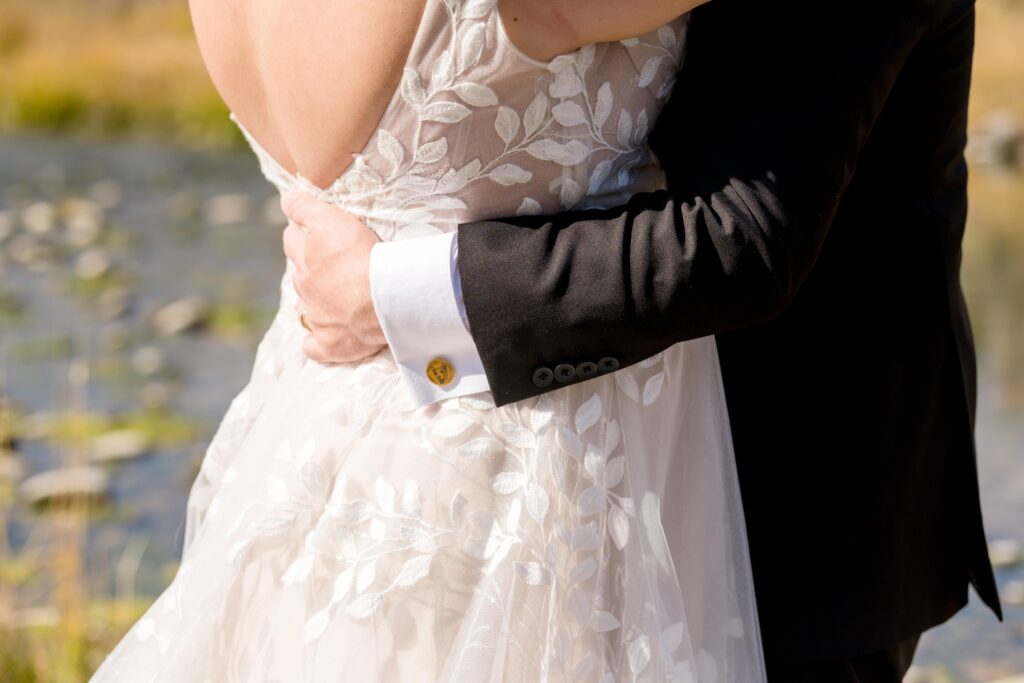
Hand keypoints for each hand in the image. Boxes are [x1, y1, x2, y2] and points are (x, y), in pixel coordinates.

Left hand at [280, 189, 386, 363]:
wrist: (383, 300)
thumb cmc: (363, 256)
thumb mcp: (331, 219)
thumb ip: (304, 208)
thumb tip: (284, 199)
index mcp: (307, 257)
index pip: (293, 238)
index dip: (302, 232)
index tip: (312, 230)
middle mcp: (306, 287)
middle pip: (300, 272)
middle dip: (308, 266)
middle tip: (330, 263)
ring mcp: (317, 317)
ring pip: (306, 307)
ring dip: (315, 301)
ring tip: (336, 298)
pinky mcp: (330, 343)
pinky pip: (314, 346)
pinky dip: (316, 342)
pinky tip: (324, 336)